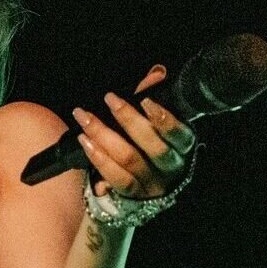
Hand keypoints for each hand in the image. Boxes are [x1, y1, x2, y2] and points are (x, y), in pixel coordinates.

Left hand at [71, 64, 196, 199]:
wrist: (142, 194)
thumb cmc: (149, 148)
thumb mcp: (155, 124)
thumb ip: (153, 99)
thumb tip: (157, 72)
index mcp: (182, 148)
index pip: (179, 135)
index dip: (165, 119)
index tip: (145, 101)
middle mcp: (171, 167)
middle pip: (152, 145)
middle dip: (128, 119)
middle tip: (109, 98)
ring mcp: (152, 184)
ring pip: (129, 158)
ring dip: (104, 134)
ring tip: (84, 117)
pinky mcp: (133, 195)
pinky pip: (116, 177)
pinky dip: (99, 158)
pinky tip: (85, 141)